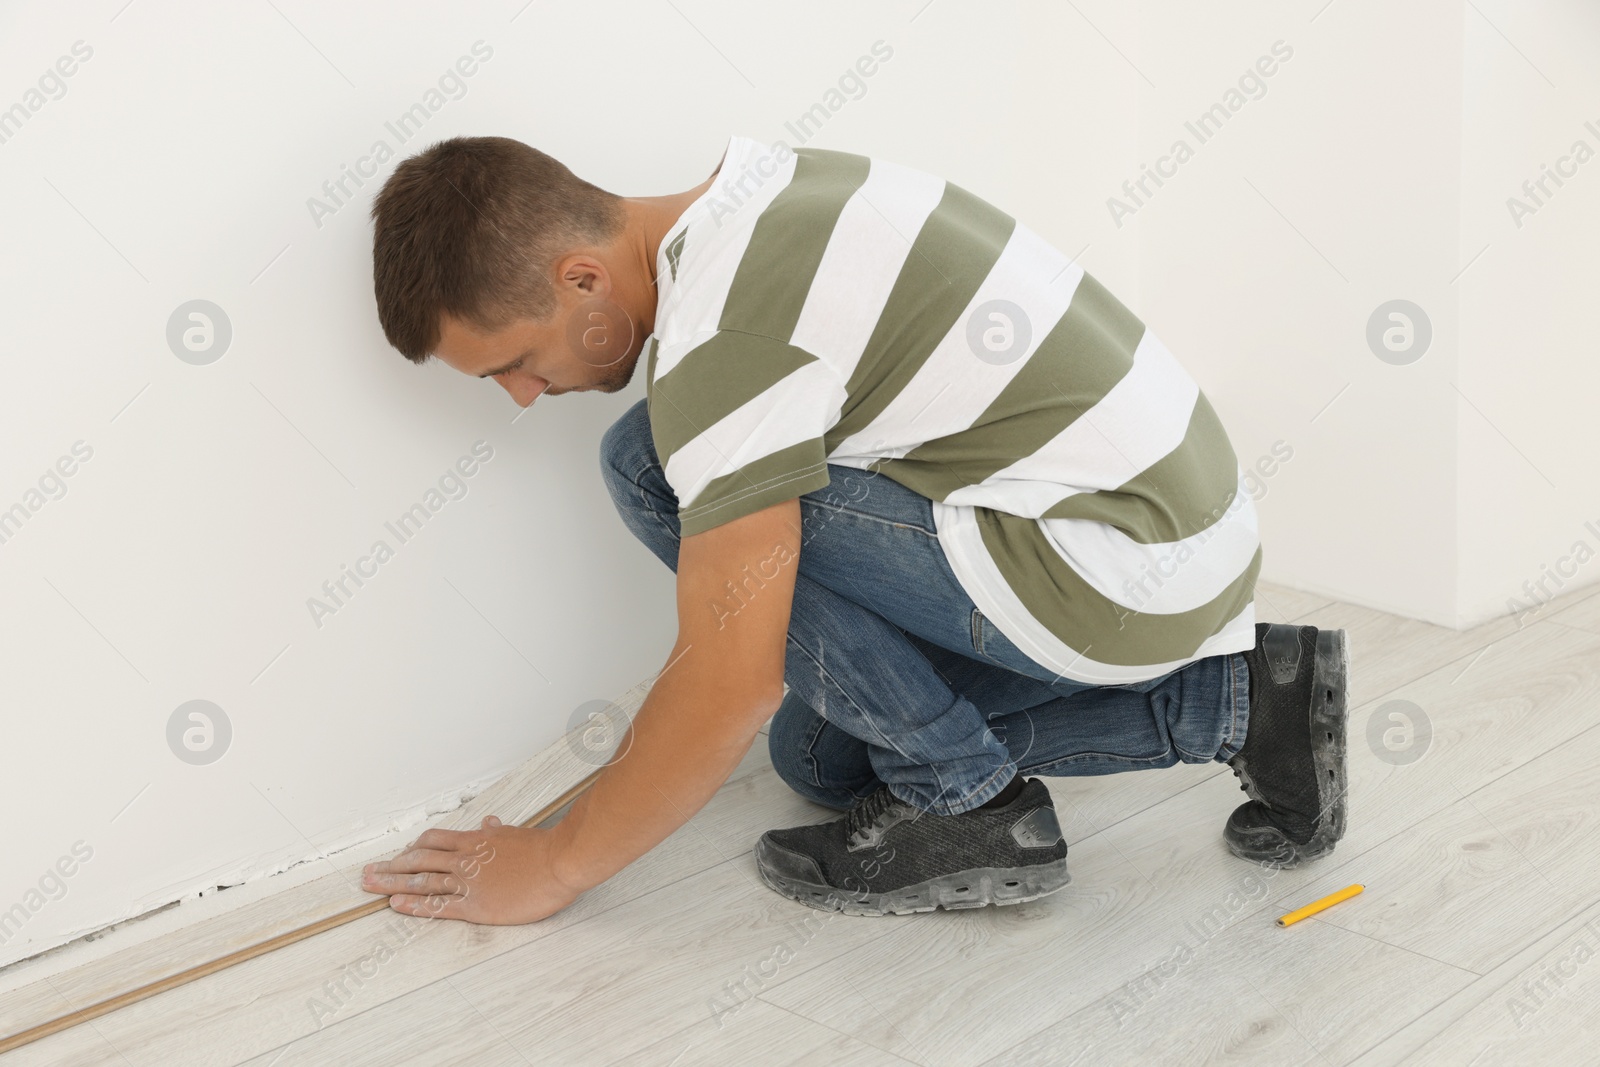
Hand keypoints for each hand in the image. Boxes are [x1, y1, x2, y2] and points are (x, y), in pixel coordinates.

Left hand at [359, 816, 582, 924]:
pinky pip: (438, 905)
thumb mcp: (516, 834)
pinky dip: (415, 904)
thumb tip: (489, 822)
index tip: (399, 855)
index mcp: (475, 842)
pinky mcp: (476, 905)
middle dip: (390, 867)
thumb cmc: (542, 849)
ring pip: (422, 881)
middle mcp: (465, 860)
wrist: (559, 864)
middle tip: (367, 873)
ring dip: (392, 883)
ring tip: (370, 888)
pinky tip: (396, 904)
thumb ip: (498, 831)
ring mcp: (468, 882)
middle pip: (418, 861)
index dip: (412, 849)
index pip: (433, 841)